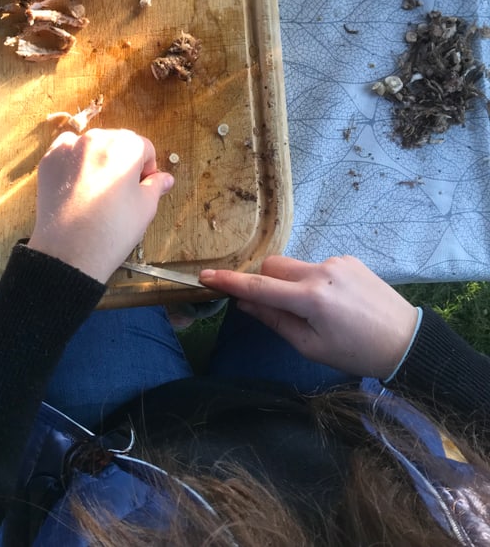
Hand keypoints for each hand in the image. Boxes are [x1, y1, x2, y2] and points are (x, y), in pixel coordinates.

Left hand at [28, 128, 173, 282]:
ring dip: (99, 160)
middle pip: (117, 142)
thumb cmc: (114, 229)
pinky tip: (76, 187)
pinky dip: (75, 163)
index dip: (147, 170)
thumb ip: (156, 186)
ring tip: (96, 191)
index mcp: (126, 145)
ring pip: (92, 146)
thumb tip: (166, 178)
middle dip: (122, 162)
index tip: (141, 190)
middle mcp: (97, 138)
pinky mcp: (48, 160)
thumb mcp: (145, 208)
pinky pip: (68, 153)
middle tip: (119, 193)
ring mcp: (69, 147)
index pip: (145, 148)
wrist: (69, 252)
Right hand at [200, 255, 417, 378]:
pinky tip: (334, 302)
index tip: (205, 276)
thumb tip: (245, 304)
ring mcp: (337, 261)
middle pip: (273, 265)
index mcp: (311, 298)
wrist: (406, 340)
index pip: (259, 286)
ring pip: (295, 265)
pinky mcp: (349, 259)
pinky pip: (317, 266)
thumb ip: (275, 320)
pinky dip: (312, 281)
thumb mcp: (311, 347)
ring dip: (290, 283)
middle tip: (272, 307)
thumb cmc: (356, 353)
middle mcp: (321, 271)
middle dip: (263, 281)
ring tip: (315, 311)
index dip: (230, 282)